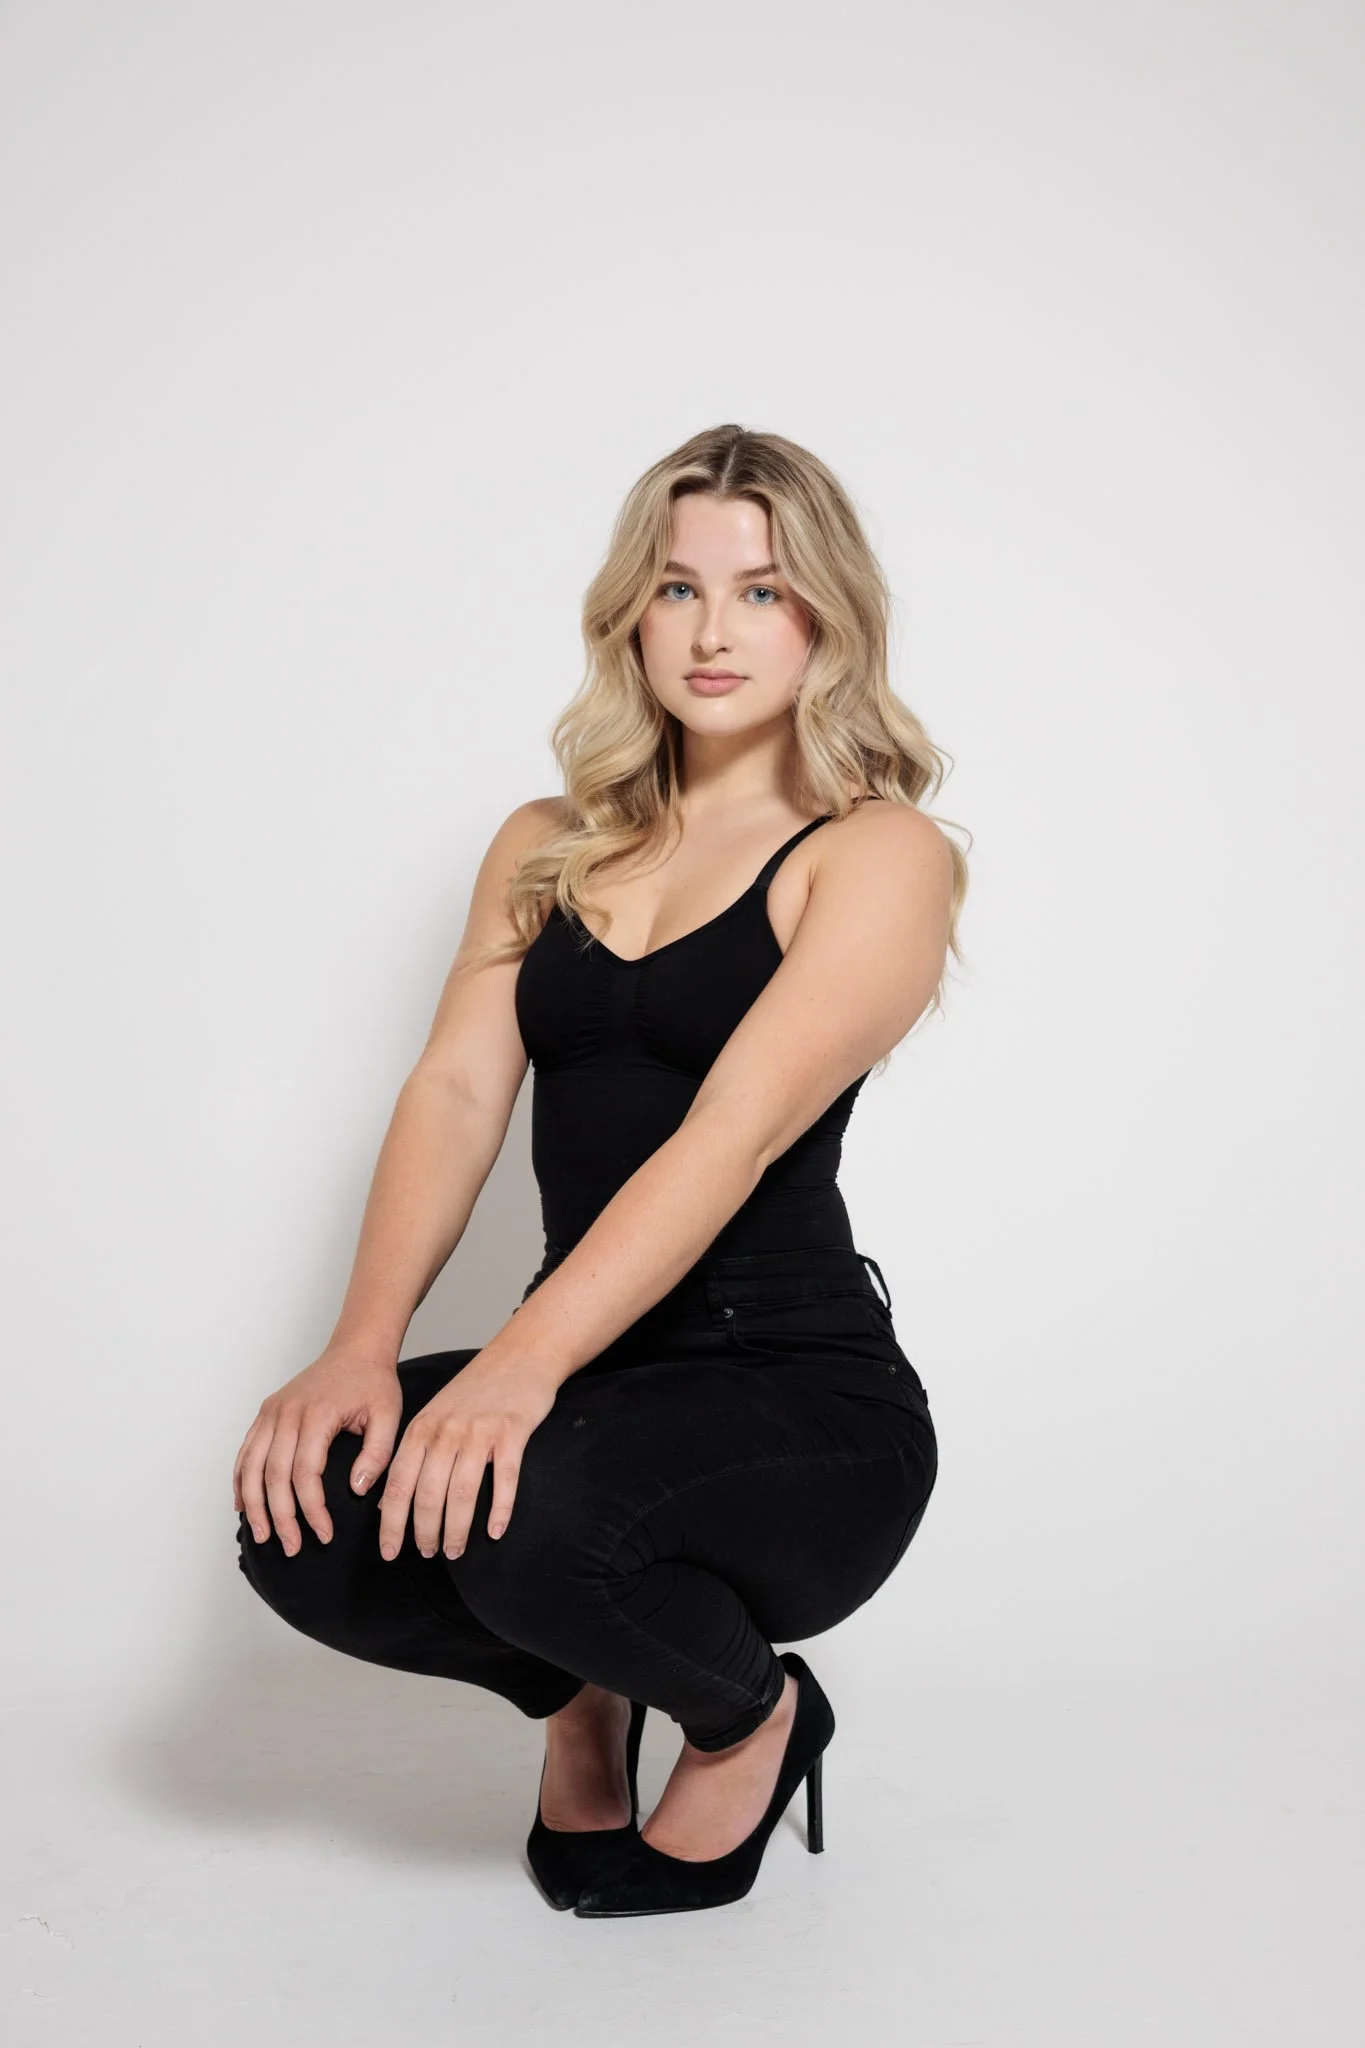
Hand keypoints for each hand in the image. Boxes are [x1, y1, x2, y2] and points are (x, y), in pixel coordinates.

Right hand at [233, 1339, 401, 1555]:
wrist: (355, 1349)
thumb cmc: (373, 1383)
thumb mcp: (388, 1416)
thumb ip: (376, 1454)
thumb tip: (356, 1490)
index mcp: (317, 1414)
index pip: (306, 1473)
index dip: (312, 1510)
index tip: (324, 1535)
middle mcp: (287, 1413)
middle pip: (273, 1475)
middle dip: (281, 1517)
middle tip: (292, 1547)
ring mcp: (272, 1412)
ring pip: (251, 1466)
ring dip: (254, 1504)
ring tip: (263, 1536)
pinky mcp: (266, 1412)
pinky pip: (246, 1451)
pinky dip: (240, 1480)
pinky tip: (243, 1505)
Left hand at [377, 1341, 556, 1561]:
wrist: (519, 1355)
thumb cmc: (475, 1391)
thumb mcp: (433, 1418)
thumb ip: (412, 1457)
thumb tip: (387, 1504)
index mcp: (421, 1429)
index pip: (397, 1484)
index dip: (391, 1523)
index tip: (390, 1552)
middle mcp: (446, 1431)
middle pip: (428, 1493)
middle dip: (425, 1532)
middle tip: (429, 1554)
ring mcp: (480, 1431)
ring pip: (462, 1492)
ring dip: (457, 1529)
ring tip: (456, 1551)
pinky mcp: (512, 1432)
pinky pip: (505, 1479)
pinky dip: (500, 1510)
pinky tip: (496, 1531)